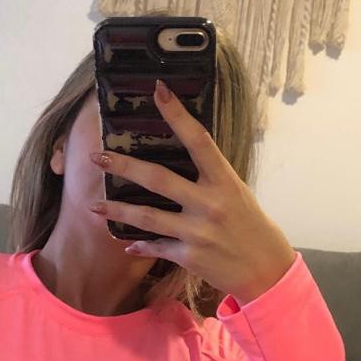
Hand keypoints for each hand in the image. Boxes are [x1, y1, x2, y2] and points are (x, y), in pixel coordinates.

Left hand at [88, 79, 297, 303]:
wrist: (266, 270)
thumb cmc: (251, 227)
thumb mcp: (237, 194)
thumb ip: (211, 177)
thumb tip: (184, 156)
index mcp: (224, 181)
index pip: (199, 140)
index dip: (178, 114)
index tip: (158, 91)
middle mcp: (209, 204)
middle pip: (158, 178)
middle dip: (124, 167)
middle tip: (97, 156)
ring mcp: (197, 232)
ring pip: (147, 216)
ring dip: (117, 210)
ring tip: (94, 204)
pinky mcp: (189, 257)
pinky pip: (157, 247)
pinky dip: (140, 245)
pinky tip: (126, 243)